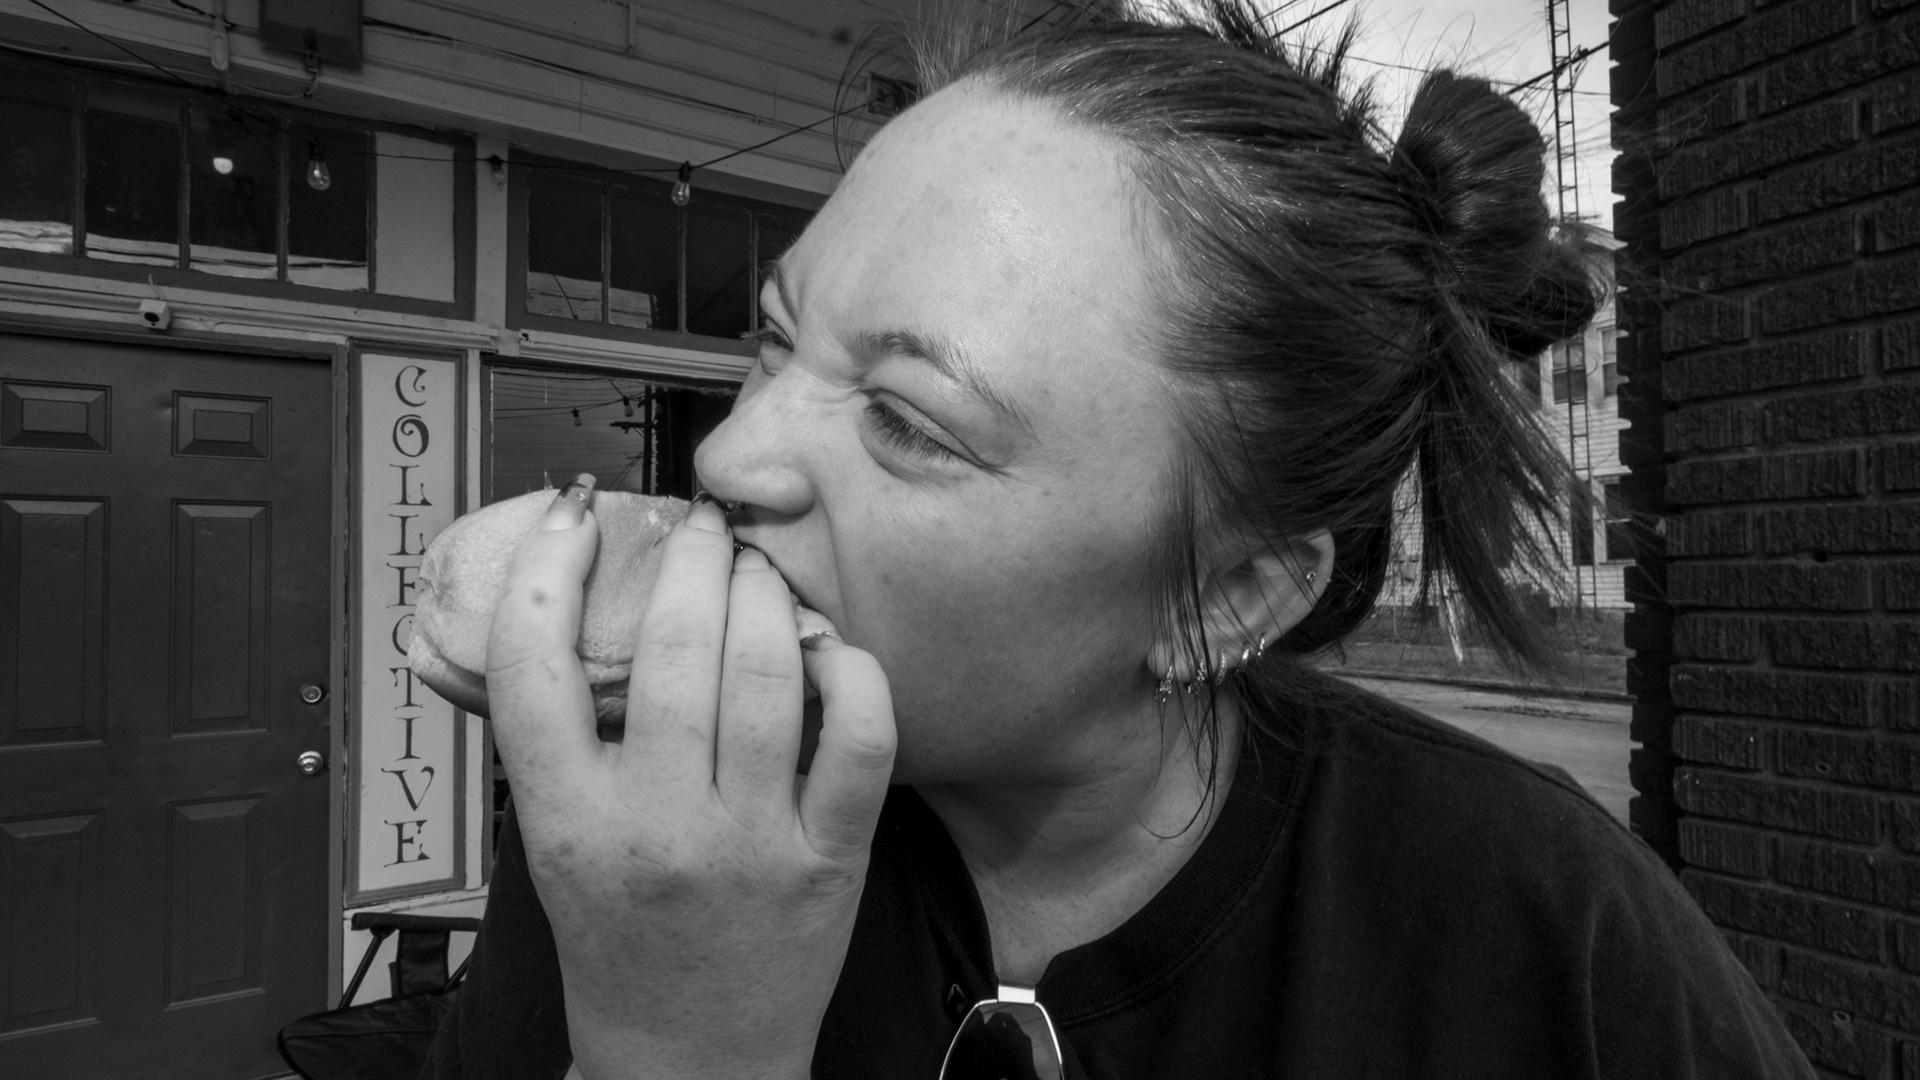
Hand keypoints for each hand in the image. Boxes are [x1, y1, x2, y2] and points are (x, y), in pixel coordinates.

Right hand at [485, 479, 896, 1079]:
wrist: (692, 1059)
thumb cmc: (620, 943)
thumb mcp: (555, 845)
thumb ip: (559, 741)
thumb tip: (568, 605)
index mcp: (569, 820)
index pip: (532, 665)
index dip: (545, 566)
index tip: (575, 516)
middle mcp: (657, 826)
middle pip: (672, 647)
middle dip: (690, 558)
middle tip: (698, 529)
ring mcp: (752, 841)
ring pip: (768, 673)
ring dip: (764, 595)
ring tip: (756, 572)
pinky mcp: (832, 857)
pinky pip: (860, 737)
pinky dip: (852, 672)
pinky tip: (828, 647)